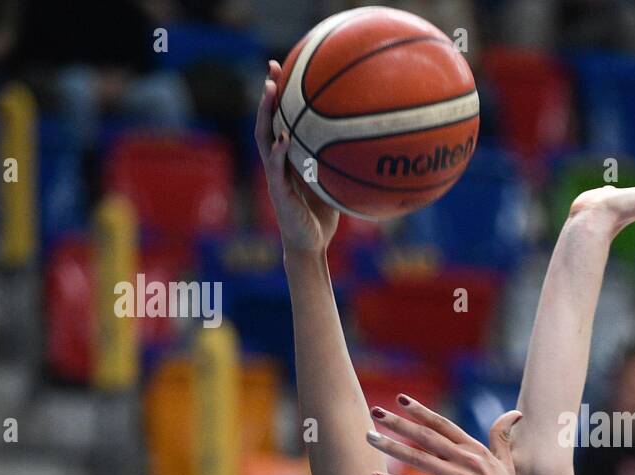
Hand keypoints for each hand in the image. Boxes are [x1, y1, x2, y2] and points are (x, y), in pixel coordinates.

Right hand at [254, 60, 338, 254]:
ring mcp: (275, 176)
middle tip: (272, 68)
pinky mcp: (279, 193)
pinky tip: (283, 138)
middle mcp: (278, 162)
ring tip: (271, 92)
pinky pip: (276, 169)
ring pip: (264, 139)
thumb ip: (341, 162)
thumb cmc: (323, 215)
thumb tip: (369, 141)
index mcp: (289, 157)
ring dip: (266, 114)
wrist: (311, 246)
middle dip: (268, 94)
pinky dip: (279, 152)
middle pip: (267, 121)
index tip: (285, 67)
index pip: (281, 120)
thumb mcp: (334, 183)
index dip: (281, 95)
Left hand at [365, 395, 532, 474]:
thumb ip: (502, 437)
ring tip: (368, 437)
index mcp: (475, 449)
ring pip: (417, 458)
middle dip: (398, 423)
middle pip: (425, 436)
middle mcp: (466, 460)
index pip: (443, 424)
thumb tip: (515, 414)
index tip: (400, 399)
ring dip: (390, 446)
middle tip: (375, 412)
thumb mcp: (506, 463)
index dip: (421, 411)